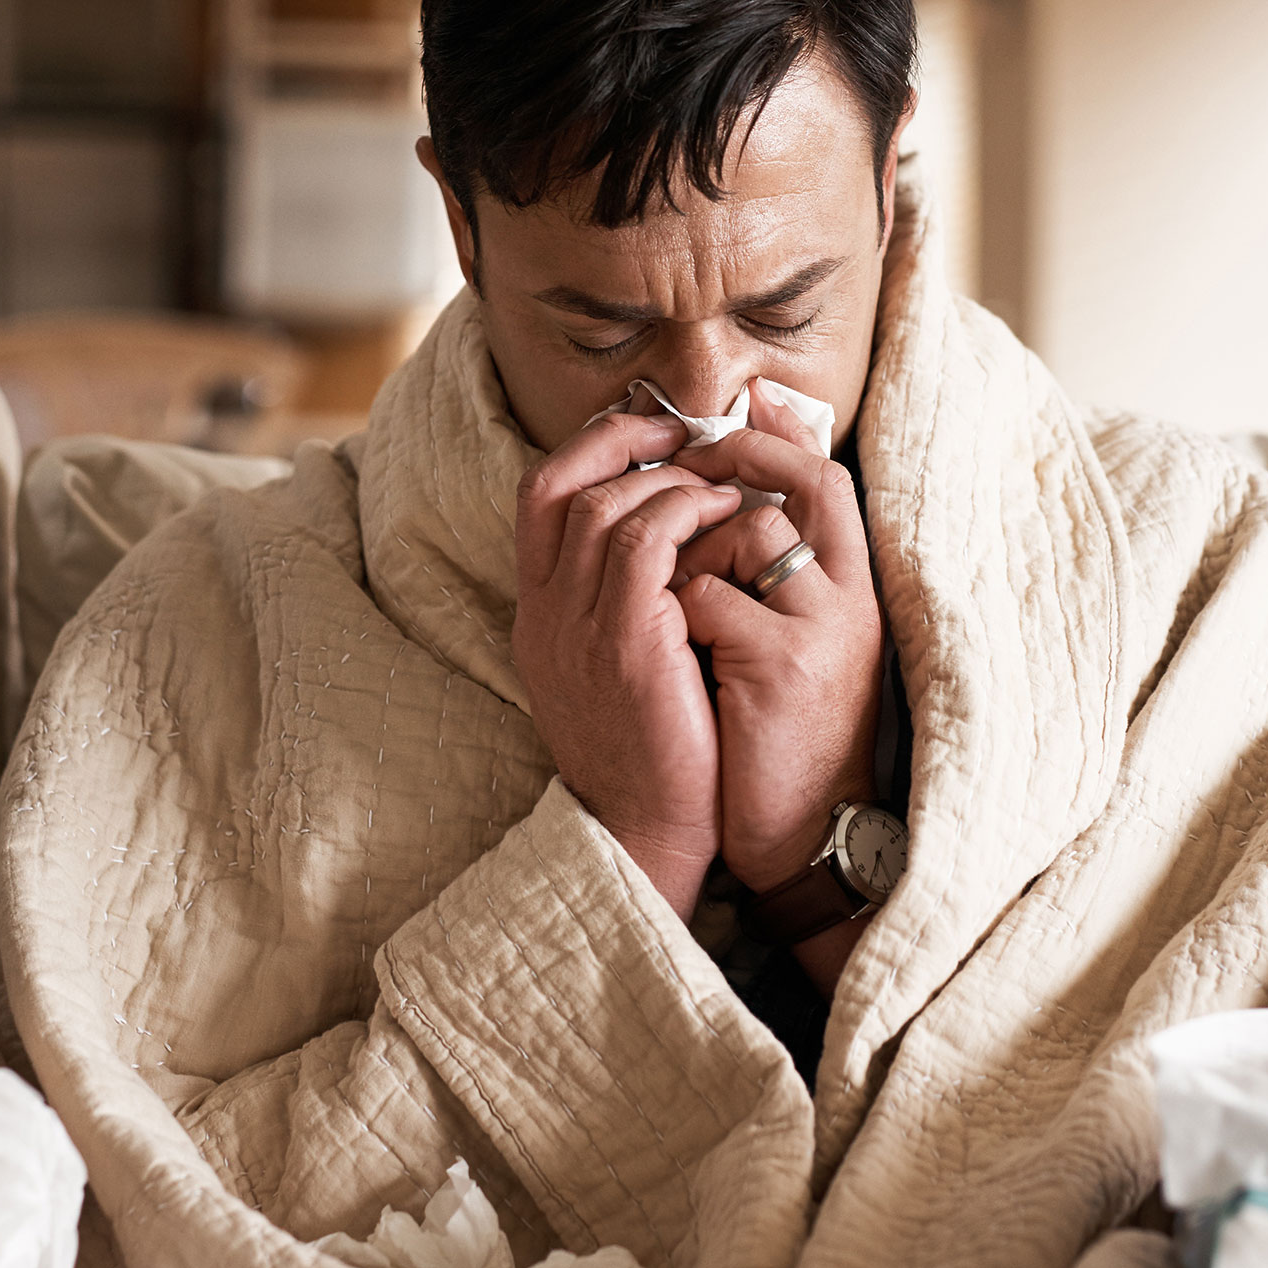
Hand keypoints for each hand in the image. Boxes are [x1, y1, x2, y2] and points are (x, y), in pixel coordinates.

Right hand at [513, 409, 747, 914]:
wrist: (650, 834)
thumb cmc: (657, 751)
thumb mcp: (620, 667)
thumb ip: (626, 601)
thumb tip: (671, 533)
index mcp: (538, 615)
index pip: (538, 496)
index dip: (589, 448)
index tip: (648, 433)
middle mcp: (543, 614)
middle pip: (561, 484)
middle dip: (628, 442)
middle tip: (690, 436)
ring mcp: (576, 626)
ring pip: (605, 504)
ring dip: (670, 478)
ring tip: (722, 479)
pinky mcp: (623, 641)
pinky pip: (645, 540)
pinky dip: (688, 510)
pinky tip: (729, 513)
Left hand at [668, 388, 884, 906]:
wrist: (800, 837)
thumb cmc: (781, 741)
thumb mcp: (795, 649)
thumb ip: (775, 580)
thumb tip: (726, 502)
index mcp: (856, 592)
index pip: (828, 479)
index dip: (780, 438)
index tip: (735, 417)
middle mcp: (851, 599)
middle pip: (799, 488)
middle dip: (729, 477)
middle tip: (677, 486)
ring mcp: (821, 627)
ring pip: (746, 533)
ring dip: (692, 560)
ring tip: (674, 606)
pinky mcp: (782, 661)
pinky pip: (704, 595)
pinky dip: (673, 616)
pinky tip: (674, 654)